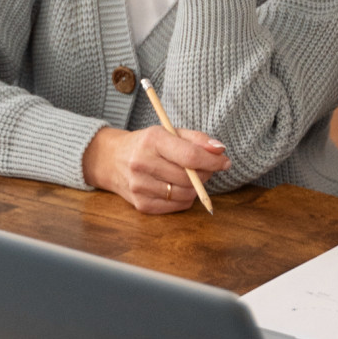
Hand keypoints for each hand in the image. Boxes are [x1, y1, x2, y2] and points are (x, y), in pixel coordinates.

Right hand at [82, 126, 230, 213]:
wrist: (112, 159)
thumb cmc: (147, 144)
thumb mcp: (170, 132)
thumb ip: (197, 139)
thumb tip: (220, 150)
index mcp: (152, 141)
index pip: (189, 156)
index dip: (212, 161)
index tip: (225, 161)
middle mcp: (142, 164)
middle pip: (189, 177)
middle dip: (206, 173)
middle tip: (207, 168)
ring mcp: (140, 187)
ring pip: (185, 194)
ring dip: (196, 187)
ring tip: (190, 176)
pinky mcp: (141, 205)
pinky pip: (176, 206)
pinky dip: (185, 198)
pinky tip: (178, 186)